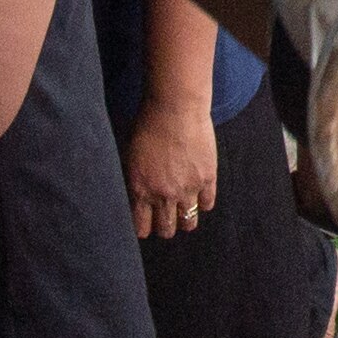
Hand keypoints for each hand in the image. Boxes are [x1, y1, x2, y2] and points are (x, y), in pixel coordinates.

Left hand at [124, 97, 218, 239]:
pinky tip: (198, 194)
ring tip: (183, 210)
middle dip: (165, 227)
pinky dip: (203, 202)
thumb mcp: (129, 156)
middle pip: (167, 230)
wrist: (174, 107)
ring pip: (189, 222)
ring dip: (185, 219)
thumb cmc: (147, 125)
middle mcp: (164, 195)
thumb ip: (134, 181)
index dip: (144, 227)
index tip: (146, 223)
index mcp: (141, 190)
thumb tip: (135, 197)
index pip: (141, 228)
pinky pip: (208, 204)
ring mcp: (188, 189)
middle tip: (165, 219)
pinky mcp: (207, 178)